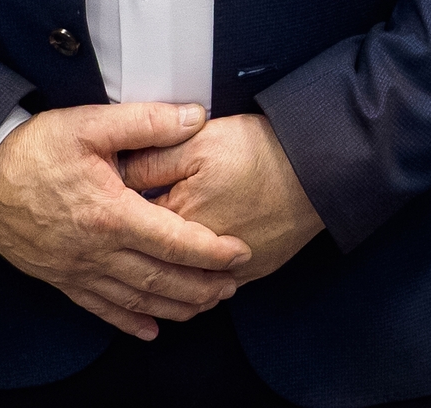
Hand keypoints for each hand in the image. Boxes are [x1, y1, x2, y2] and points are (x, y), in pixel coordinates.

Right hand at [0, 102, 251, 339]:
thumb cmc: (33, 149)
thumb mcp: (90, 124)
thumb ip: (146, 122)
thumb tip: (195, 116)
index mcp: (110, 214)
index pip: (173, 240)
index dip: (211, 250)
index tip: (239, 252)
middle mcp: (96, 251)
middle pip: (160, 278)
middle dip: (201, 286)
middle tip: (233, 286)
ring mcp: (76, 270)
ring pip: (135, 299)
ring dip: (174, 306)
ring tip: (206, 305)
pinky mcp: (59, 278)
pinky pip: (99, 307)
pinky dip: (128, 321)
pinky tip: (150, 328)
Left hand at [119, 113, 325, 282]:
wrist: (319, 168)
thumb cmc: (262, 152)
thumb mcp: (200, 141)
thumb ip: (154, 158)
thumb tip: (117, 172)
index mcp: (178, 219)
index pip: (130, 226)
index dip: (119, 214)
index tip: (111, 207)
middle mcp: (197, 255)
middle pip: (154, 263)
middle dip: (135, 256)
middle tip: (122, 246)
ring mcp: (228, 268)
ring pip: (185, 286)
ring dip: (168, 285)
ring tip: (153, 277)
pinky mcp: (254, 270)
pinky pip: (218, 290)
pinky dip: (202, 290)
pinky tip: (196, 285)